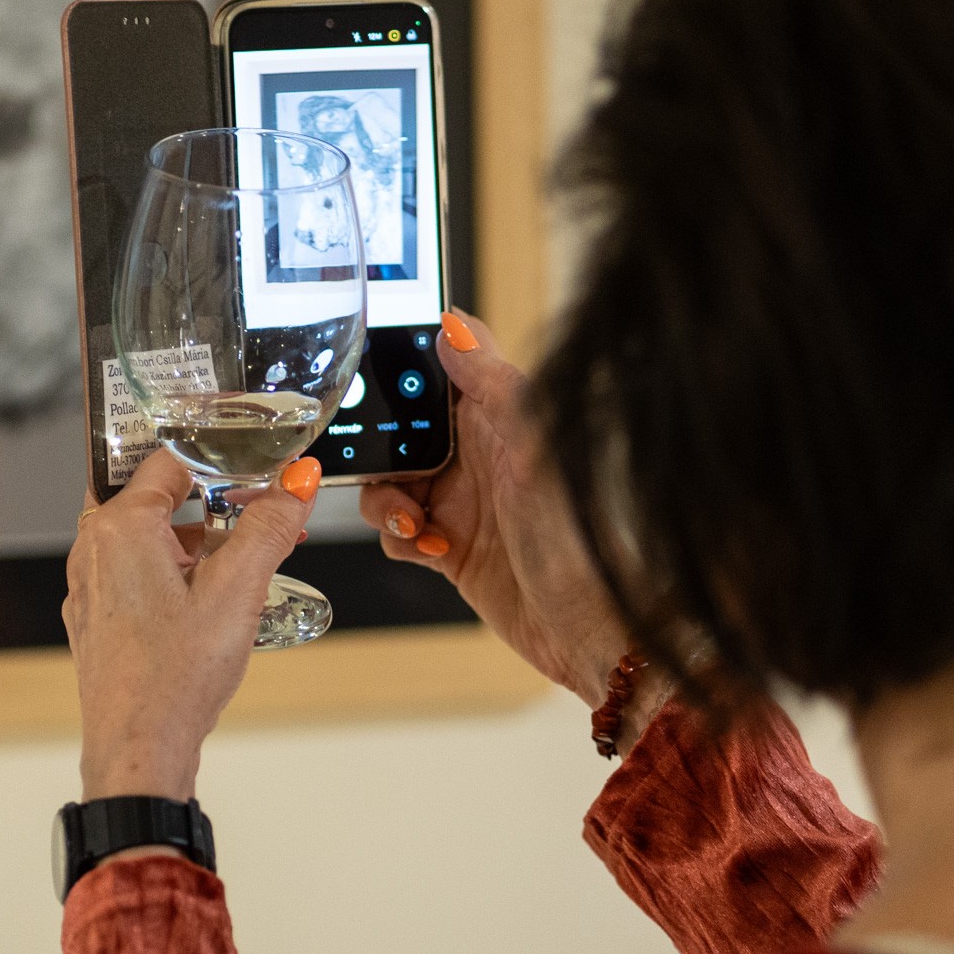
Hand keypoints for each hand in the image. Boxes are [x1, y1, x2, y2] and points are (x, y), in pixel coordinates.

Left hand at [64, 448, 319, 801]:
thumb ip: (268, 526)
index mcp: (118, 527)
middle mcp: (94, 549)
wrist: (140, 750)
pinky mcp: (101, 618)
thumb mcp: (237, 589)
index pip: (171, 460)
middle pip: (160, 498)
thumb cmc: (175, 676)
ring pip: (153, 540)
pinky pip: (142, 574)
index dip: (222, 458)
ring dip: (202, 541)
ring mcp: (93, 586)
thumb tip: (298, 481)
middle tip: (261, 510)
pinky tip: (218, 597)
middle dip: (215, 502)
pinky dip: (181, 573)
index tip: (260, 465)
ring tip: (253, 559)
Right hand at [360, 311, 633, 708]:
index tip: (369, 369)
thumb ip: (490, 384)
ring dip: (384, 500)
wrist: (584, 629)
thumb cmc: (574, 537)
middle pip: (400, 429)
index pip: (443, 367)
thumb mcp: (528, 447)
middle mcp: (476, 455)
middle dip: (379, 447)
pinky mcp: (450, 546)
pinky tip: (430, 549)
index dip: (405, 363)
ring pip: (390, 482)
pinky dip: (399, 538)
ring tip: (411, 520)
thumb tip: (451, 324)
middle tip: (383, 466)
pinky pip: (397, 531)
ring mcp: (461, 501)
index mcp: (498, 418)